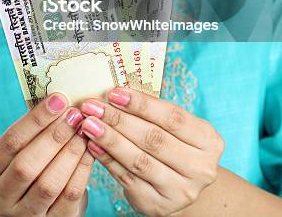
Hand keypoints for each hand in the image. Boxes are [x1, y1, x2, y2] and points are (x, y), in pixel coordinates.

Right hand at [0, 93, 93, 215]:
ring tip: (84, 131)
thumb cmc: (32, 161)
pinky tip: (90, 150)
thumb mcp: (22, 147)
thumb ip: (34, 128)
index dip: (36, 120)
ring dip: (70, 152)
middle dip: (54, 136)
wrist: (42, 203)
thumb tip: (59, 98)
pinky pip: (68, 196)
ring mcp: (22, 215)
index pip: (10, 142)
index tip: (59, 99)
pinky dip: (82, 170)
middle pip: (26, 165)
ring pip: (48, 183)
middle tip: (75, 115)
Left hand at [79, 88, 223, 216]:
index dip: (141, 104)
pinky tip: (93, 145)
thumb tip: (115, 92)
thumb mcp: (174, 126)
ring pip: (139, 161)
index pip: (172, 117)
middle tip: (92, 107)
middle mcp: (200, 169)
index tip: (113, 92)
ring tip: (88, 124)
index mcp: (209, 141)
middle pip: (154, 139)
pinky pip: (128, 179)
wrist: (182, 184)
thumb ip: (152, 110)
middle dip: (119, 120)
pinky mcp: (158, 206)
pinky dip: (108, 160)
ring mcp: (180, 191)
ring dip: (110, 140)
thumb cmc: (174, 143)